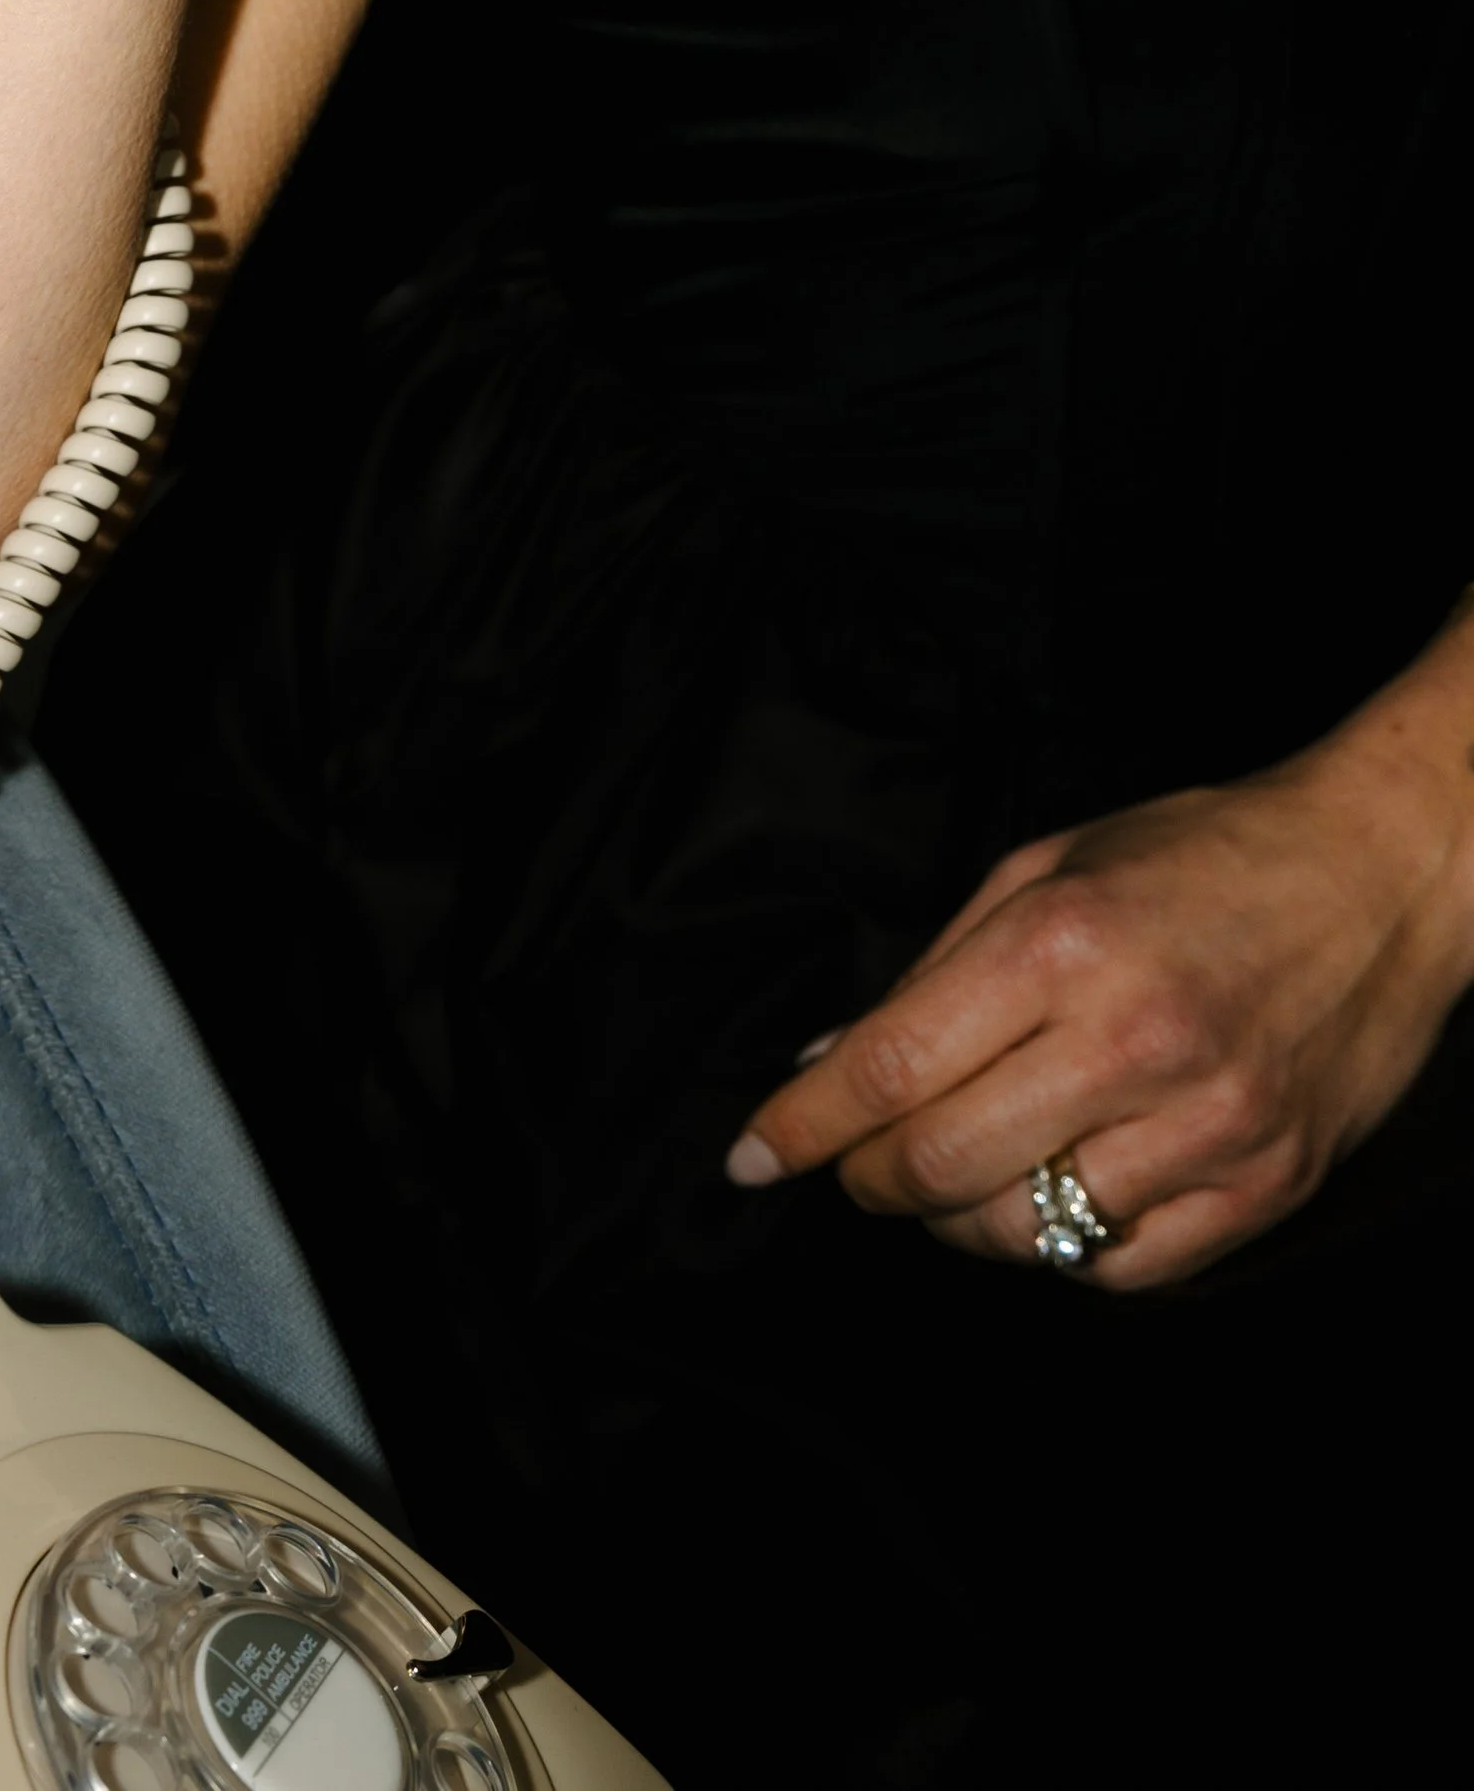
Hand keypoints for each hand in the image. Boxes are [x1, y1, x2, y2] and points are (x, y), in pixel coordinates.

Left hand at [728, 682, 1473, 1286]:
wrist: (1375, 877)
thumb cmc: (1198, 857)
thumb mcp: (1044, 868)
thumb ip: (931, 972)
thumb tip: (824, 1065)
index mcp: (1061, 943)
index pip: (890, 1068)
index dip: (802, 1127)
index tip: (752, 1157)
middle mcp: (1132, 1041)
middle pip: (941, 1166)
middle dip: (869, 1179)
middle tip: (856, 1164)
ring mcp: (1208, 1125)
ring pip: (1025, 1236)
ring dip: (960, 1220)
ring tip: (958, 1173)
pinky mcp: (1266, 1186)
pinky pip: (1123, 1269)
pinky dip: (1066, 1246)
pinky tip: (1056, 1189)